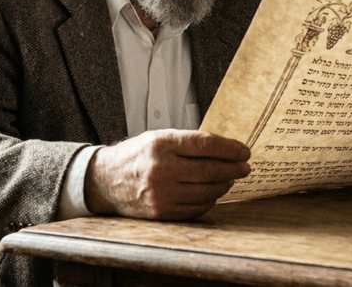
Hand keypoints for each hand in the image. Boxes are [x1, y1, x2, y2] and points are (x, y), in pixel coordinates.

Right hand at [84, 129, 250, 219]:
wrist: (107, 181)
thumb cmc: (137, 156)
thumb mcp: (159, 138)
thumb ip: (189, 143)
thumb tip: (225, 150)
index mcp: (161, 144)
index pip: (205, 144)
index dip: (230, 149)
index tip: (244, 151)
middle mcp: (161, 169)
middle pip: (210, 170)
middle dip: (233, 169)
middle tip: (245, 167)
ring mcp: (161, 193)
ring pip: (207, 192)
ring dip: (223, 185)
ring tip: (228, 179)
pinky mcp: (162, 212)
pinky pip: (197, 208)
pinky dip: (209, 200)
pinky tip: (212, 192)